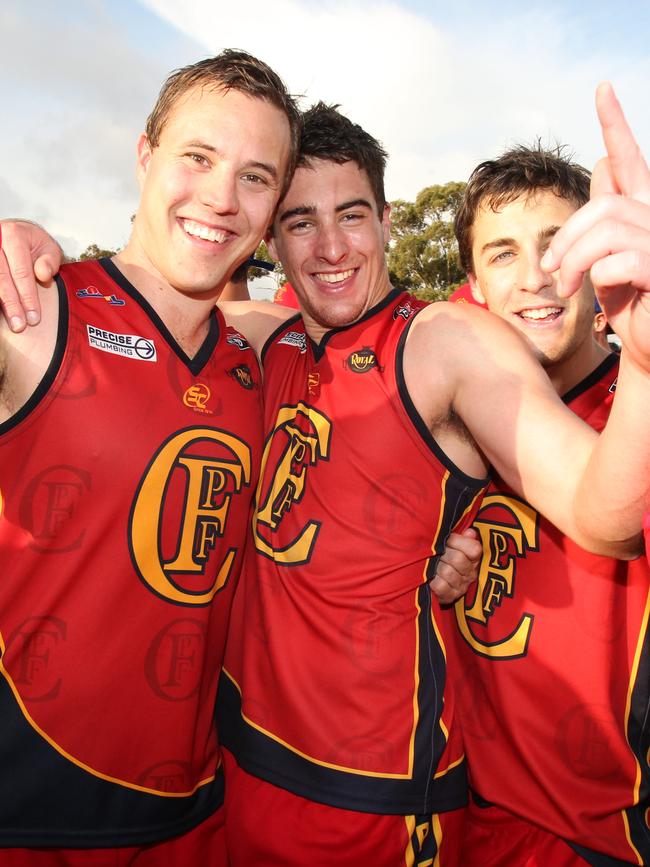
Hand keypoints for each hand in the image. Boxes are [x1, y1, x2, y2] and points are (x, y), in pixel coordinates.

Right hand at [0, 220, 63, 331]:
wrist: (15, 232)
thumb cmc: (34, 244)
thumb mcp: (49, 247)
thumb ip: (49, 261)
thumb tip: (43, 275)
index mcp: (14, 236)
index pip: (22, 273)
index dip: (28, 297)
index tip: (34, 318)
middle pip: (2, 278)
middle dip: (11, 305)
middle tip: (19, 326)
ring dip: (2, 304)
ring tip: (11, 324)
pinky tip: (1, 313)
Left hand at [429, 527, 481, 604]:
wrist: (425, 580)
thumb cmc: (438, 556)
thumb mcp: (448, 543)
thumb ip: (460, 537)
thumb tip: (470, 533)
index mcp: (473, 558)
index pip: (474, 549)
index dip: (457, 541)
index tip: (447, 540)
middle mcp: (470, 574)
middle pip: (459, 559)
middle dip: (443, 553)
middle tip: (434, 552)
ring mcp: (461, 587)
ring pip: (449, 572)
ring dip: (435, 567)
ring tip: (429, 564)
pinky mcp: (449, 597)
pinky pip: (441, 586)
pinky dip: (432, 581)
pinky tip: (428, 577)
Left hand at [541, 83, 649, 366]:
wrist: (649, 348)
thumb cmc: (631, 305)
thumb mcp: (607, 259)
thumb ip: (603, 219)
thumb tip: (599, 165)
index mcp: (645, 210)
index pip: (629, 159)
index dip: (615, 124)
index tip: (601, 89)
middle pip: (602, 204)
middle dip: (567, 238)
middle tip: (551, 270)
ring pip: (606, 228)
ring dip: (574, 260)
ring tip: (566, 286)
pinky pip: (615, 260)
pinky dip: (594, 278)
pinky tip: (598, 295)